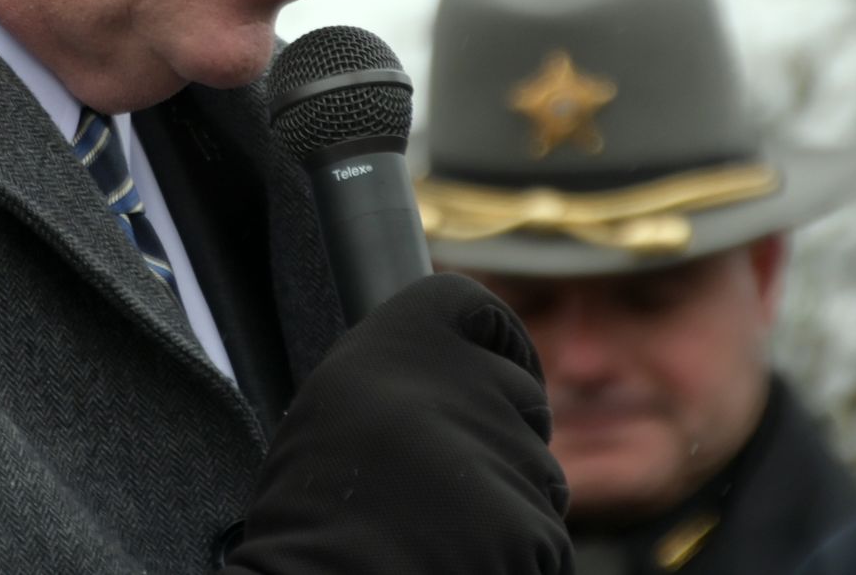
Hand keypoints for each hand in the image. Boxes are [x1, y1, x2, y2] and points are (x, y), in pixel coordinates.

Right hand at [226, 273, 571, 573]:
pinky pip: (544, 534)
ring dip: (510, 496)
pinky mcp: (532, 521)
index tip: (497, 368)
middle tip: (458, 478)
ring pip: (539, 471)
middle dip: (506, 432)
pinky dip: (517, 552)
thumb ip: (400, 374)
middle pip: (521, 396)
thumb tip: (455, 376)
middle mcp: (465, 379)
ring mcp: (506, 449)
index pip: (474, 305)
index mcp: (403, 340)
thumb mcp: (337, 403)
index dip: (495, 338)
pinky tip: (464, 558)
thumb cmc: (311, 506)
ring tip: (446, 528)